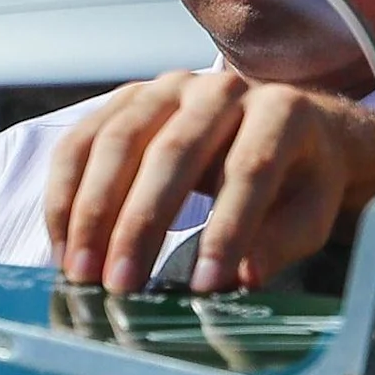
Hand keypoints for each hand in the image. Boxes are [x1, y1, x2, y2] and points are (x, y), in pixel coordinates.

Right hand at [43, 67, 374, 292]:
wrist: (285, 131)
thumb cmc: (298, 181)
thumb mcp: (309, 214)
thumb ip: (280, 242)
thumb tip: (240, 278)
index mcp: (281, 110)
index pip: (250, 169)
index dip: (227, 230)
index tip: (204, 287)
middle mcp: (219, 87)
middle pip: (172, 151)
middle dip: (140, 224)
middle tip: (120, 286)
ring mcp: (167, 87)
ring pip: (116, 142)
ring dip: (90, 212)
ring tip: (82, 273)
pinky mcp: (127, 99)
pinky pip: (82, 142)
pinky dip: (66, 194)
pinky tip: (65, 245)